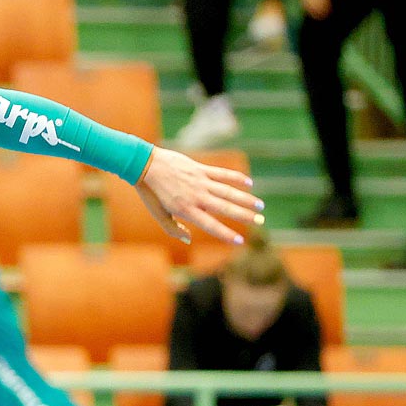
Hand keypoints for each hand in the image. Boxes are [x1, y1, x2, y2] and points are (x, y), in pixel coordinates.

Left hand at [136, 147, 260, 245]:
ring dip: (246, 199)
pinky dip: (236, 178)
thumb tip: (189, 239)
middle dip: (245, 216)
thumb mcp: (159, 215)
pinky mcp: (201, 169)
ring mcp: (200, 182)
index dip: (226, 234)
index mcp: (186, 210)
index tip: (240, 241)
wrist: (145, 165)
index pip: (211, 225)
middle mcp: (197, 197)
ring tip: (260, 206)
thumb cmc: (151, 193)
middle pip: (226, 208)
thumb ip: (174, 229)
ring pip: (228, 191)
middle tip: (260, 222)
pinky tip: (249, 183)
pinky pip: (222, 174)